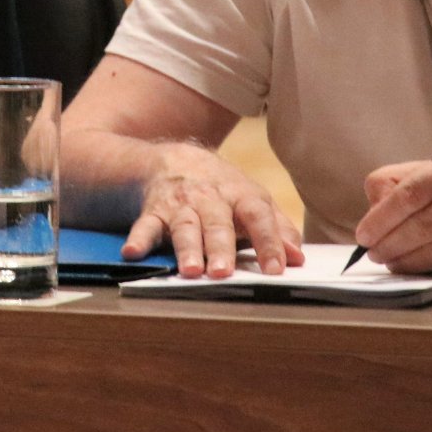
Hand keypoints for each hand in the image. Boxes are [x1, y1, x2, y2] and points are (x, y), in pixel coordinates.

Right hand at [125, 143, 304, 278]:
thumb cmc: (222, 190)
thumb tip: (299, 258)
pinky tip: (133, 253)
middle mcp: (210, 199)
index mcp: (240, 195)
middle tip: (224, 272)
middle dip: (220, 247)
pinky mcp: (154, 211)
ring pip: (184, 227)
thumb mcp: (252, 200)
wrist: (176, 159)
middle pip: (217, 223)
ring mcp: (181, 205)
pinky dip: (138, 238)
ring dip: (187, 248)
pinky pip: (145, 225)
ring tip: (191, 270)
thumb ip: (277, 228)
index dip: (269, 242)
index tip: (277, 269)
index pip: (258, 216)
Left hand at [354, 151, 431, 274]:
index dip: (382, 218)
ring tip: (392, 261)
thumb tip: (373, 211)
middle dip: (392, 243)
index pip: (411, 193)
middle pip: (424, 224)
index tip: (365, 234)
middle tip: (374, 253)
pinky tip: (419, 266)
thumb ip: (399, 183)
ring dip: (409, 260)